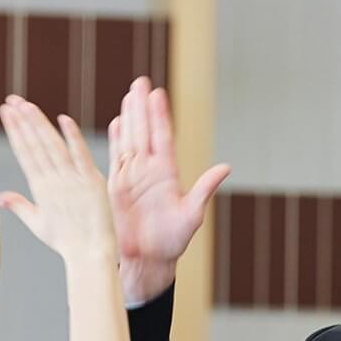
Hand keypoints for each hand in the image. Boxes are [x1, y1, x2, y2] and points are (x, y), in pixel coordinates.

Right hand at [0, 96, 117, 266]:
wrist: (90, 254)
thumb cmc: (66, 241)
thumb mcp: (38, 223)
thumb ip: (20, 205)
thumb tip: (0, 196)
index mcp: (40, 189)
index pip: (24, 152)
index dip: (15, 130)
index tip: (6, 112)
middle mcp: (53, 182)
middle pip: (34, 145)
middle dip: (22, 121)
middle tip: (11, 100)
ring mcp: (72, 181)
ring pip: (52, 146)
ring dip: (39, 124)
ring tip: (26, 105)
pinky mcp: (92, 182)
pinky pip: (81, 155)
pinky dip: (72, 137)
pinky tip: (63, 119)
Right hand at [107, 76, 230, 302]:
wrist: (148, 259)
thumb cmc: (172, 241)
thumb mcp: (192, 214)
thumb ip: (205, 189)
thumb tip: (226, 167)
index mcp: (167, 174)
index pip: (163, 137)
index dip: (160, 115)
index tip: (158, 93)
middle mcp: (149, 170)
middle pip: (144, 131)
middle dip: (142, 107)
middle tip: (141, 81)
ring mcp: (132, 177)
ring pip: (129, 140)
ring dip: (129, 117)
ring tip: (129, 95)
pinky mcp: (116, 187)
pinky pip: (114, 159)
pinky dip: (114, 141)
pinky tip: (116, 123)